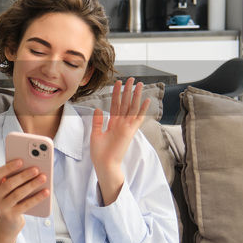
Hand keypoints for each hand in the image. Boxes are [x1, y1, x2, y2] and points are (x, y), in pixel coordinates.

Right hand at [0, 158, 48, 242]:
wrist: (8, 225)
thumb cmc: (11, 201)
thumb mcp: (9, 190)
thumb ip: (14, 179)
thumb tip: (31, 166)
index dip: (9, 167)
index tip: (21, 160)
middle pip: (8, 184)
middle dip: (23, 175)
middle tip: (36, 168)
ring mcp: (0, 209)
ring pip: (17, 194)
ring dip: (32, 185)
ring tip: (43, 178)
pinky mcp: (10, 217)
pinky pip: (25, 205)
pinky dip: (37, 198)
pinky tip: (46, 192)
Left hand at [90, 77, 150, 204]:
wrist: (104, 164)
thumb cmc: (99, 153)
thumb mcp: (96, 134)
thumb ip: (98, 121)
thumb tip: (98, 109)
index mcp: (113, 123)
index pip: (116, 105)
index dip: (117, 93)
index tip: (118, 83)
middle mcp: (121, 123)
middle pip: (125, 103)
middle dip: (128, 91)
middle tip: (131, 79)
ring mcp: (126, 127)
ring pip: (132, 108)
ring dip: (136, 96)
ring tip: (139, 84)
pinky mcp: (130, 132)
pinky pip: (138, 118)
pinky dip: (143, 110)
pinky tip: (146, 100)